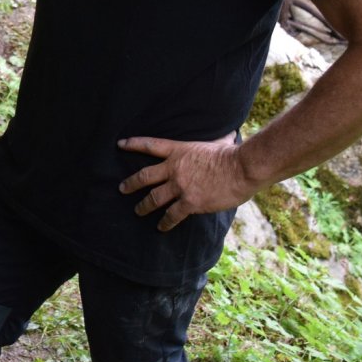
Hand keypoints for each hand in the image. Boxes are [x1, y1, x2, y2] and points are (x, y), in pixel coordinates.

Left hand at [117, 132, 253, 230]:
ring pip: (154, 198)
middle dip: (131, 183)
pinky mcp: (190, 202)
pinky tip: (161, 227)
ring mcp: (180, 186)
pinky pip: (172, 215)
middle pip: (145, 176)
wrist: (242, 168)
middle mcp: (174, 168)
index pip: (150, 145)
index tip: (120, 144)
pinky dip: (165, 222)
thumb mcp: (217, 142)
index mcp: (179, 151)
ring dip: (143, 206)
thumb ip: (215, 140)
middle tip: (121, 188)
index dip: (133, 144)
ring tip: (138, 211)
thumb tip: (229, 134)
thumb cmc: (233, 154)